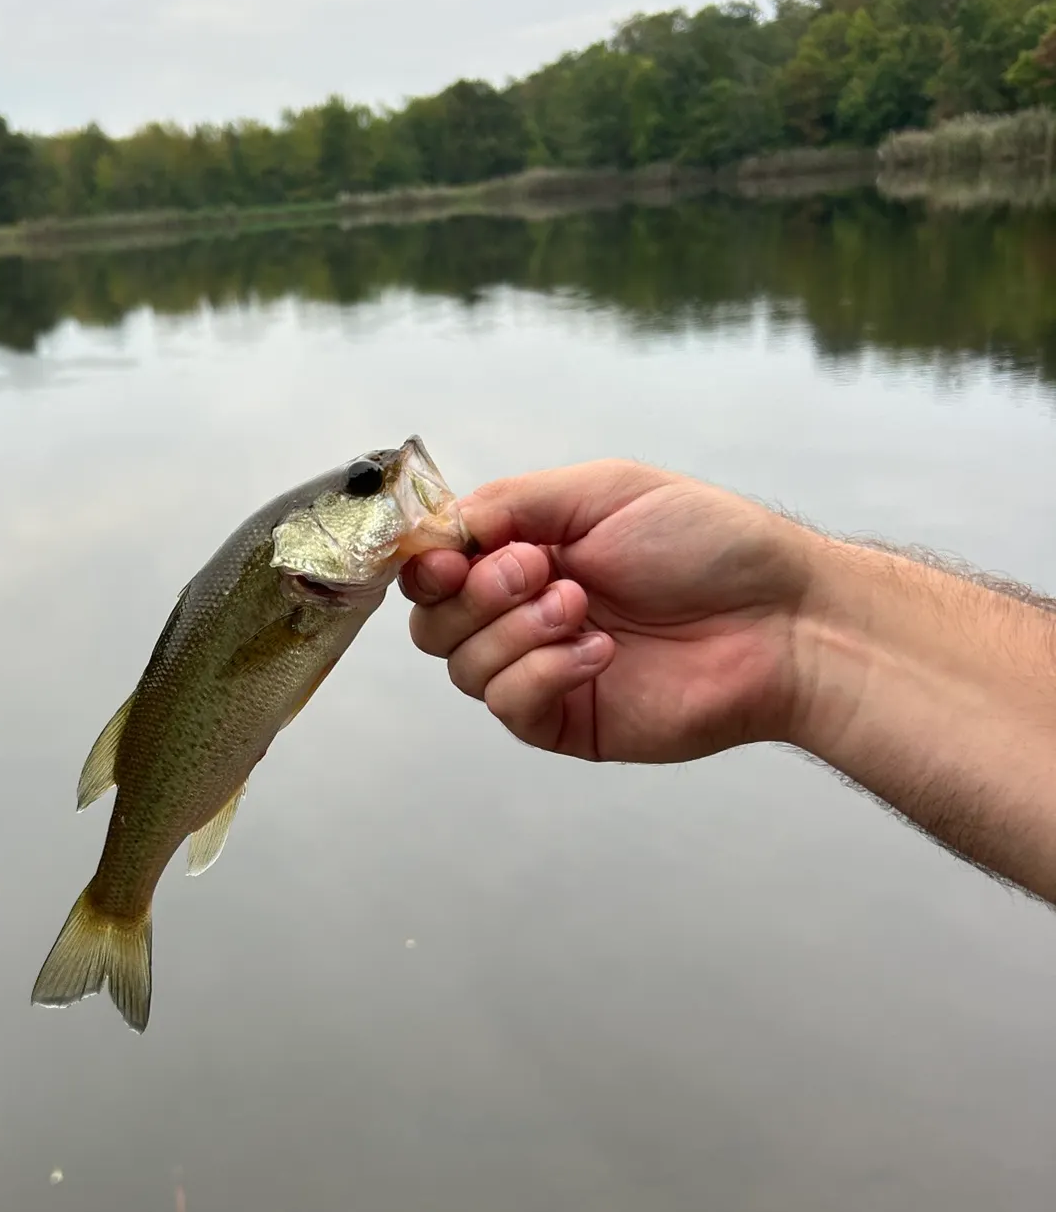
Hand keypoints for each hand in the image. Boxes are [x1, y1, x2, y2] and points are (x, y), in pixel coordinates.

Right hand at [400, 460, 813, 762]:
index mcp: (526, 553)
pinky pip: (510, 705)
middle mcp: (523, 613)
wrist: (783, 618)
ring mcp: (543, 669)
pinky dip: (542, 672)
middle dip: (473, 593)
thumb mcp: (600, 490)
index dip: (428, 562)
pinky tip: (601, 651)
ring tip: (582, 606)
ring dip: (515, 629)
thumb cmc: (707, 544)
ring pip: (463, 666)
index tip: (451, 554)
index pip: (436, 567)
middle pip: (433, 622)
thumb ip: (509, 502)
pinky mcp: (567, 721)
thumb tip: (432, 529)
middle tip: (538, 570)